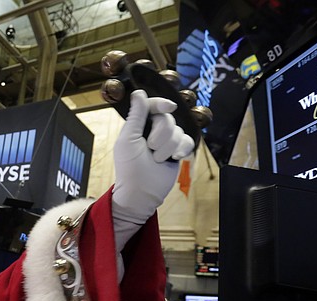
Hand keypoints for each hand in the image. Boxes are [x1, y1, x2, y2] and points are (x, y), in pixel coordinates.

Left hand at [112, 90, 193, 225]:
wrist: (141, 192)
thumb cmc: (130, 167)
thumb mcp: (129, 139)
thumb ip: (136, 116)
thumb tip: (139, 93)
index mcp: (138, 126)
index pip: (152, 105)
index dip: (161, 104)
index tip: (169, 107)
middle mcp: (153, 131)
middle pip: (167, 118)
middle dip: (160, 135)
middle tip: (150, 150)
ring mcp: (166, 141)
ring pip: (178, 130)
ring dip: (168, 147)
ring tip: (157, 159)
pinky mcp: (178, 151)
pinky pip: (188, 140)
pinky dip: (181, 149)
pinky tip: (174, 158)